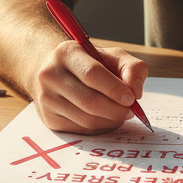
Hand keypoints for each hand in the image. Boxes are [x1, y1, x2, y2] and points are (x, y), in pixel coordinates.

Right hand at [32, 41, 147, 134]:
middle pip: (89, 101)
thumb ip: (132, 68)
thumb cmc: (90, 64)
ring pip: (86, 119)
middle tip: (130, 111)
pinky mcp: (49, 119)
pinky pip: (81, 130)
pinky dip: (101, 127)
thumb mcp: (113, 56)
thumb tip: (136, 92)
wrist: (56, 72)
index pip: (92, 74)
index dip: (115, 89)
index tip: (132, 98)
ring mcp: (47, 99)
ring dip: (111, 121)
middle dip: (116, 110)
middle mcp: (51, 75)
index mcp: (66, 53)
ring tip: (120, 114)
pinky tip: (106, 118)